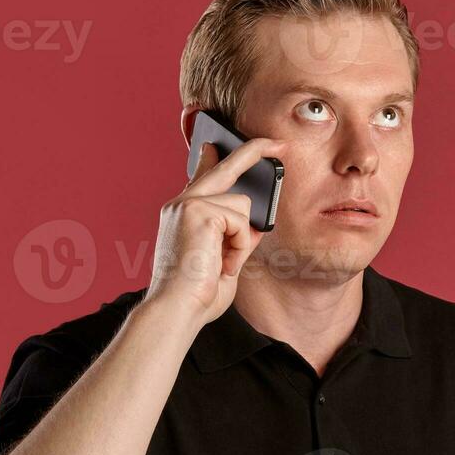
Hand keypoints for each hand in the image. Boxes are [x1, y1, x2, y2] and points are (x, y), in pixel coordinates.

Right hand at [142, 135, 288, 325]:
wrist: (176, 310)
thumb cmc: (197, 296)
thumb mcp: (224, 262)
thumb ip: (237, 240)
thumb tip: (258, 224)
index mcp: (183, 216)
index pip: (200, 178)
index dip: (210, 158)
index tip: (212, 144)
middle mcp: (181, 205)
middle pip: (224, 167)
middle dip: (253, 151)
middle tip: (277, 144)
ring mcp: (188, 204)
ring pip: (243, 204)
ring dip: (242, 239)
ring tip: (224, 264)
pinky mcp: (198, 210)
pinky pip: (241, 220)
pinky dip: (240, 245)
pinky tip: (223, 263)